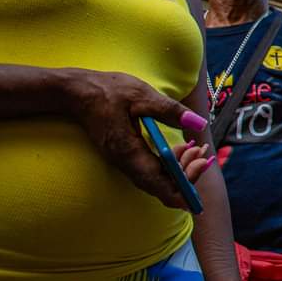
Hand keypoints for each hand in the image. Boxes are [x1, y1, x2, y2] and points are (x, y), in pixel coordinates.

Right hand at [63, 68, 208, 208]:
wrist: (77, 91)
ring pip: (158, 179)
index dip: (184, 189)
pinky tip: (182, 146)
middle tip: (204, 154)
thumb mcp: (143, 95)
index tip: (202, 169)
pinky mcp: (126, 155)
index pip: (160, 187)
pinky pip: (152, 169)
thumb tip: (200, 124)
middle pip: (162, 186)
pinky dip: (170, 162)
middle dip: (188, 174)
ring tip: (196, 148)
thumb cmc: (108, 91)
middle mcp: (126, 163)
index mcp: (129, 153)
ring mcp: (125, 161)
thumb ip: (172, 111)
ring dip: (181, 168)